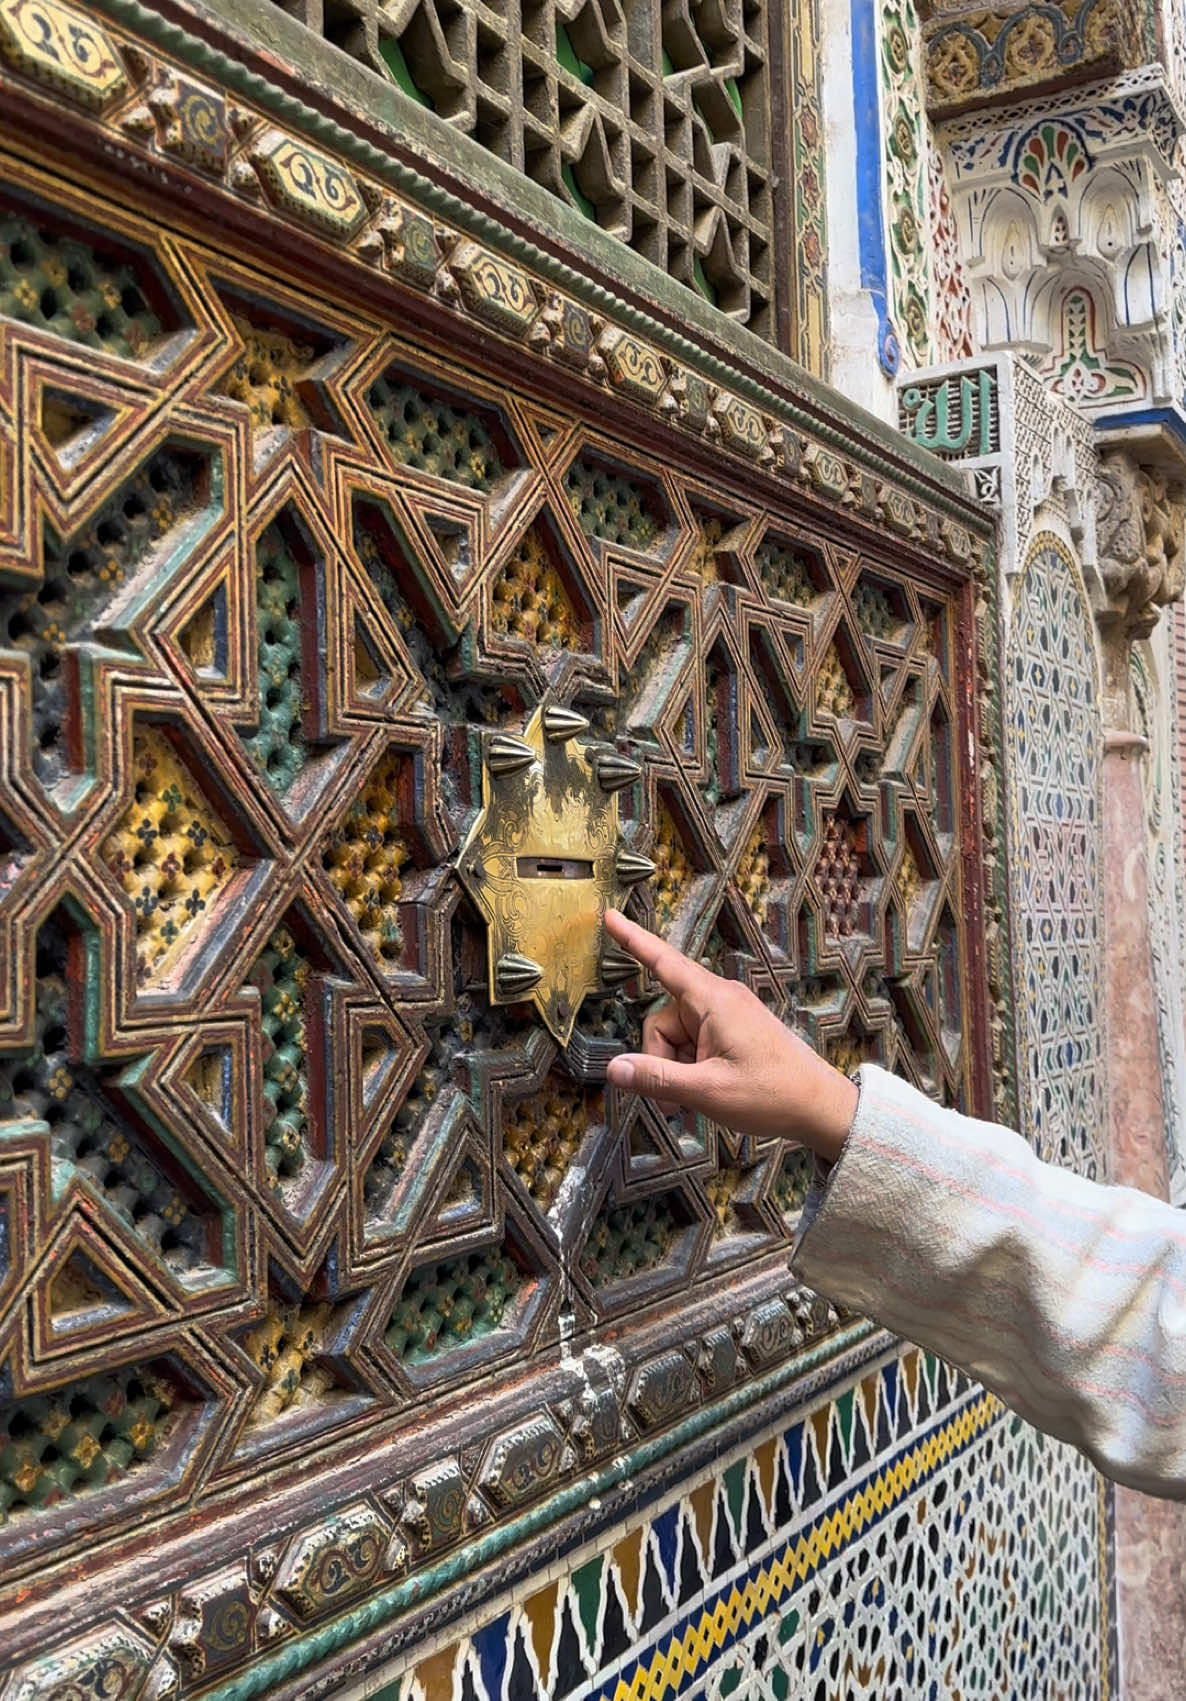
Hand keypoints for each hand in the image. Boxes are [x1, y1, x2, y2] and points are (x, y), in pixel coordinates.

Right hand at [603, 910, 858, 1161]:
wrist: (819, 1107)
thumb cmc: (772, 1094)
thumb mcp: (707, 1091)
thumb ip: (656, 1078)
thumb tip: (614, 1069)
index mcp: (714, 1001)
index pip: (663, 962)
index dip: (632, 940)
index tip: (610, 917)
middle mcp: (719, 1000)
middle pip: (662, 1021)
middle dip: (660, 1058)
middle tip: (675, 1099)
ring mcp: (727, 1015)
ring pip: (676, 1037)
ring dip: (676, 1069)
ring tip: (696, 1099)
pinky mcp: (733, 1030)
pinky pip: (695, 1043)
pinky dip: (691, 1068)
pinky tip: (704, 1092)